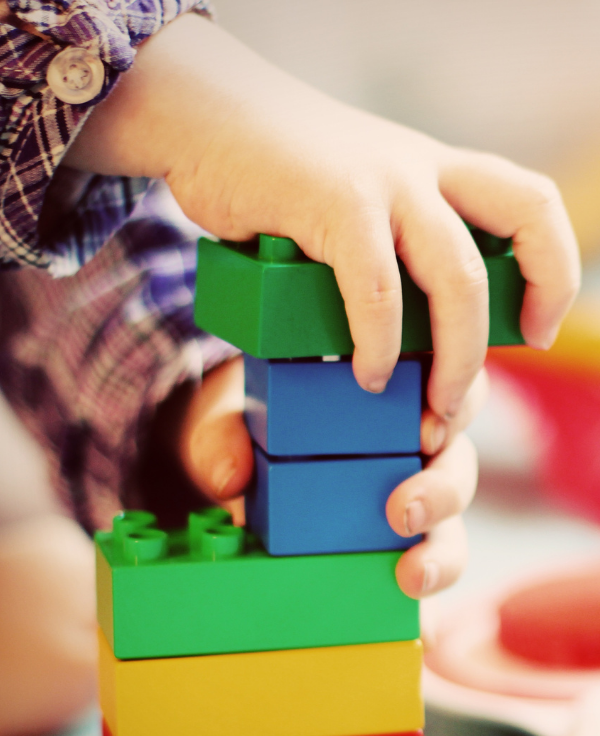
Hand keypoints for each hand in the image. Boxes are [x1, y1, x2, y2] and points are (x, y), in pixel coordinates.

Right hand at [65, 14, 579, 426]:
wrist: (208, 119)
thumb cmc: (276, 179)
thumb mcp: (355, 201)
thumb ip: (387, 247)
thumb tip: (402, 333)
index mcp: (437, 171)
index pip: (532, 206)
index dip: (554, 269)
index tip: (537, 328)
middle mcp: (424, 169)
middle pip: (526, 221)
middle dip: (533, 306)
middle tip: (487, 377)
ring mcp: (384, 181)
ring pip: (457, 276)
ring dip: (456, 355)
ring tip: (433, 405)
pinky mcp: (334, 201)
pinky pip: (376, 287)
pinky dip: (378, 342)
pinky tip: (366, 373)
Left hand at [176, 356, 484, 598]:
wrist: (235, 472)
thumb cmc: (249, 430)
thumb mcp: (230, 422)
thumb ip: (222, 438)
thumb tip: (229, 477)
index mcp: (391, 396)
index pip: (449, 388)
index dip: (456, 406)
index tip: (426, 431)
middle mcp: (412, 449)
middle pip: (458, 462)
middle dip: (443, 489)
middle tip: (404, 510)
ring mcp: (410, 502)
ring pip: (452, 524)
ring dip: (443, 551)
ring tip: (412, 574)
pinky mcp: (397, 551)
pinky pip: (424, 571)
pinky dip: (429, 597)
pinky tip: (420, 617)